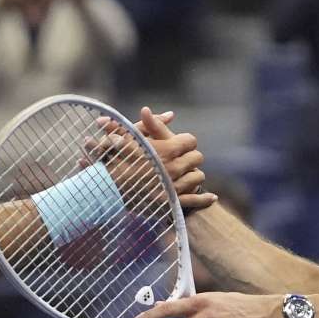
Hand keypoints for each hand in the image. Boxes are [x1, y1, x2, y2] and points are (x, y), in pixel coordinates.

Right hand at [85, 109, 210, 214]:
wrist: (107, 190)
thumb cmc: (115, 160)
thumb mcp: (130, 137)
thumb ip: (152, 124)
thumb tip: (171, 114)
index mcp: (165, 150)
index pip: (191, 141)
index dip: (185, 142)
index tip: (177, 145)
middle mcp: (173, 168)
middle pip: (197, 158)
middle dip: (189, 158)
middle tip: (180, 160)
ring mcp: (174, 186)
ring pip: (198, 177)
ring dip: (192, 175)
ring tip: (183, 175)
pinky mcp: (172, 203)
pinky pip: (196, 200)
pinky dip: (205, 198)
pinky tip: (211, 196)